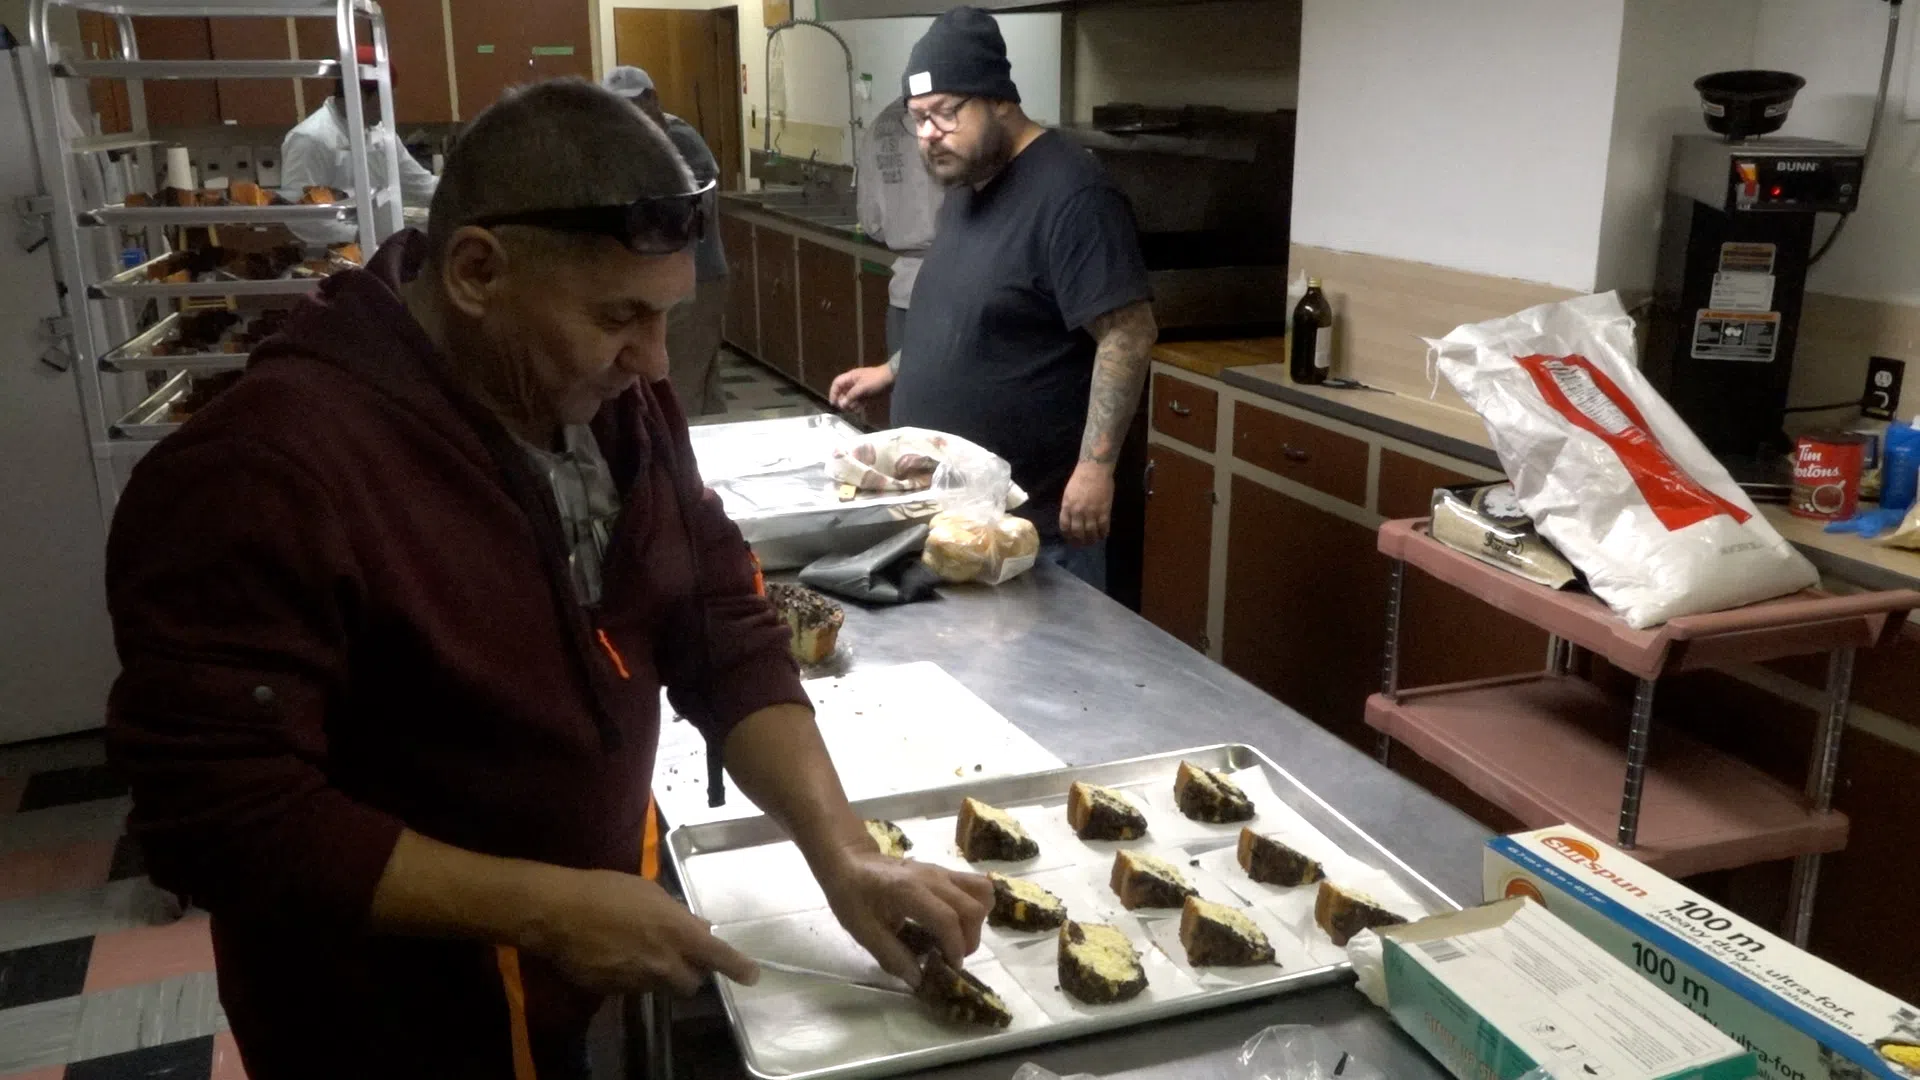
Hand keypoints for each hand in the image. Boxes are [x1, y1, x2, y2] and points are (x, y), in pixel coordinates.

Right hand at [527, 868, 758, 995]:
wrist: (559, 913)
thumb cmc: (607, 891)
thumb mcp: (650, 893)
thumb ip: (677, 915)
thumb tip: (696, 928)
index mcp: (677, 932)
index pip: (717, 956)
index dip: (737, 967)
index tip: (752, 975)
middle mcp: (663, 963)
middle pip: (691, 983)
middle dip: (688, 972)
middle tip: (676, 954)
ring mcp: (638, 980)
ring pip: (662, 986)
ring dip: (659, 974)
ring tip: (637, 948)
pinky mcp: (615, 991)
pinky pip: (633, 987)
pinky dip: (632, 976)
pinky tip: (615, 955)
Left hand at [813, 845, 992, 984]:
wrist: (850, 860)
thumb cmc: (851, 894)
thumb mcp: (862, 930)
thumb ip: (891, 955)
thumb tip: (918, 979)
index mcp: (908, 891)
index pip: (947, 919)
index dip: (954, 947)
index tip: (949, 966)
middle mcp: (932, 878)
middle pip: (972, 907)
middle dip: (969, 939)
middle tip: (951, 956)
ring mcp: (941, 871)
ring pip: (982, 892)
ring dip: (976, 921)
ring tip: (957, 937)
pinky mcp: (945, 871)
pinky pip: (975, 885)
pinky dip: (976, 906)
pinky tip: (956, 921)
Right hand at [830, 364, 894, 409]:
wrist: (892, 378)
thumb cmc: (876, 380)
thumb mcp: (862, 388)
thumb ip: (851, 396)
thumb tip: (841, 404)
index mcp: (850, 377)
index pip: (837, 383)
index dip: (833, 393)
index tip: (834, 403)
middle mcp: (853, 382)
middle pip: (843, 392)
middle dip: (843, 401)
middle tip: (846, 408)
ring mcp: (860, 388)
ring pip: (850, 397)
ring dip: (851, 404)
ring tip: (855, 409)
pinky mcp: (866, 393)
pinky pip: (859, 400)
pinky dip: (858, 404)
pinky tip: (861, 409)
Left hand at [1059, 461, 1115, 544]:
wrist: (1094, 469)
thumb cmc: (1080, 478)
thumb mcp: (1068, 493)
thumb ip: (1069, 507)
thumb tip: (1071, 519)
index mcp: (1067, 506)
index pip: (1065, 526)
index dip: (1068, 536)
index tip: (1071, 540)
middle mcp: (1078, 512)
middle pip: (1077, 532)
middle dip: (1080, 541)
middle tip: (1083, 544)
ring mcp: (1091, 512)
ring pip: (1091, 532)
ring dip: (1092, 539)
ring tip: (1093, 541)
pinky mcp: (1103, 510)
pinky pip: (1103, 527)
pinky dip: (1103, 533)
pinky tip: (1103, 535)